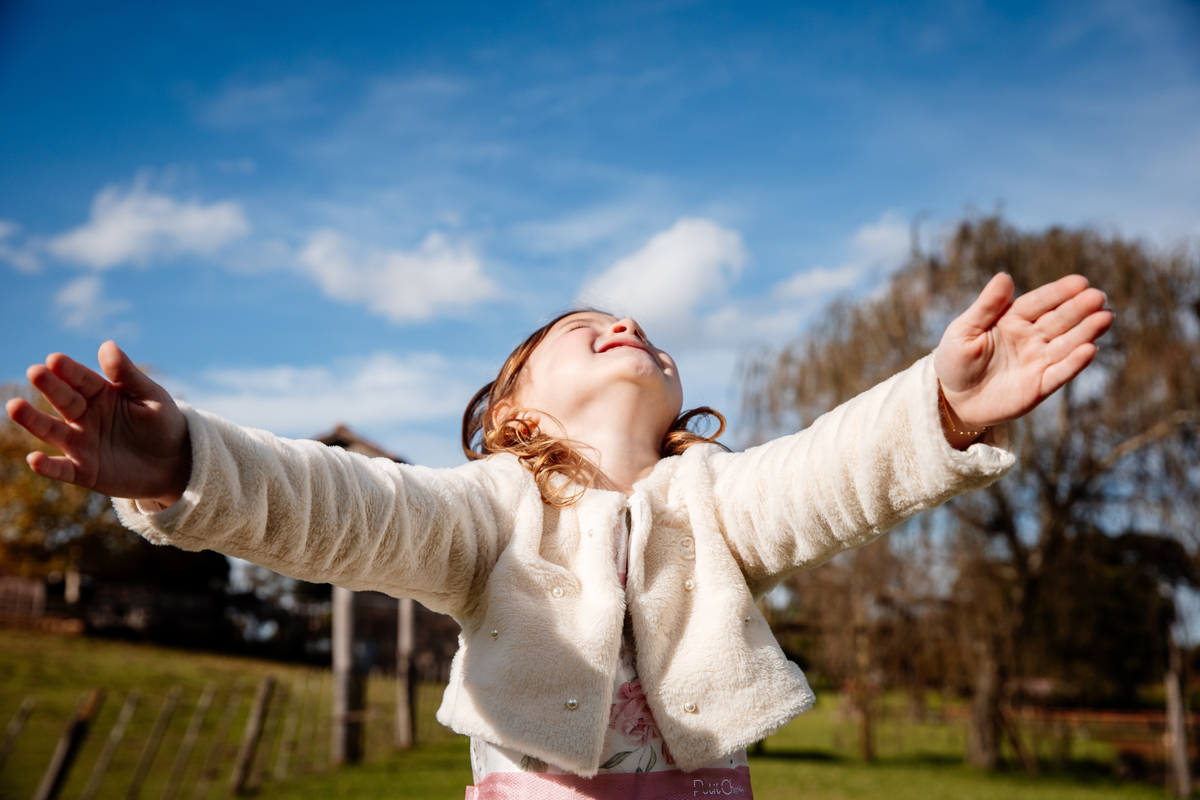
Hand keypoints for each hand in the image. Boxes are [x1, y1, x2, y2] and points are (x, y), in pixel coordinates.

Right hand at [5, 341, 190, 505]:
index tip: (55, 359)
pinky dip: (48, 466)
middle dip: (49, 386)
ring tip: (14, 406)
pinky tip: (34, 460)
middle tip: (35, 372)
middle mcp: (84, 416)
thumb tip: (107, 346)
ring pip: (52, 431)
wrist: (174, 464)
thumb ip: (129, 376)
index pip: (81, 379)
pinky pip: (62, 469)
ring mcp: (81, 443)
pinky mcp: (84, 471)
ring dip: (33, 420)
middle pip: (63, 399)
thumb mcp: (152, 398)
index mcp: (100, 393)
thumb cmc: (162, 425)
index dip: (69, 369)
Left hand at [934, 273, 1113, 434]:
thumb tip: (1005, 277)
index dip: (1059, 292)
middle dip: (1080, 308)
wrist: (953, 400)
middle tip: (1098, 297)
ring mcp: (1038, 361)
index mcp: (1012, 319)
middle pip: (1059, 320)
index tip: (1080, 282)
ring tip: (1105, 317)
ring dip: (1086, 331)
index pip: (1039, 302)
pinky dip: (1074, 363)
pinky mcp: (1040, 386)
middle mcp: (1031, 337)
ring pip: (1066, 343)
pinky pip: (1059, 373)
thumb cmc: (954, 360)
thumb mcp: (963, 331)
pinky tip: (1089, 350)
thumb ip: (985, 307)